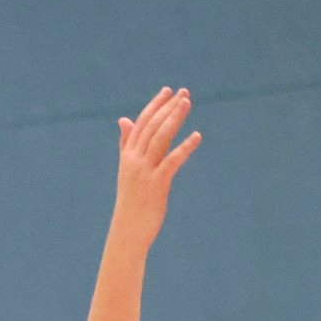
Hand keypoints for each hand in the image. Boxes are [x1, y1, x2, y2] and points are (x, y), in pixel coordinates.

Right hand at [110, 86, 198, 243]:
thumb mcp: (128, 168)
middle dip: (168, 107)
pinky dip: (185, 147)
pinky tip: (197, 136)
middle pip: (152, 126)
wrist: (129, 229)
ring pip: (160, 138)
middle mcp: (134, 159)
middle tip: (184, 93)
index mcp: (128, 154)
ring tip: (187, 104)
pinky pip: (172, 160)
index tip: (168, 91)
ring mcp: (145, 171)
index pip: (142, 123)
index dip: (155, 106)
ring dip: (175, 118)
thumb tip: (124, 119)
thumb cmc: (132, 199)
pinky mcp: (157, 184)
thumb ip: (127, 143)